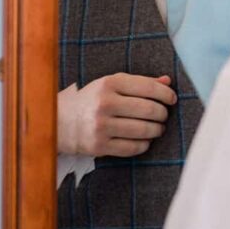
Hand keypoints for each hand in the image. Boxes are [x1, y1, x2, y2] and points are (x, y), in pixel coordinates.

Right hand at [57, 73, 176, 157]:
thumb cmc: (90, 101)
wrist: (57, 121)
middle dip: (162, 114)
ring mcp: (101, 126)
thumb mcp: (110, 85)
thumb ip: (139, 83)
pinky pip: (133, 147)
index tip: (172, 99)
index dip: (166, 94)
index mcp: (108, 84)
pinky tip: (144, 140)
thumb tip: (167, 81)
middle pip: (149, 110)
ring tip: (157, 128)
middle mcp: (105, 104)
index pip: (148, 87)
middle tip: (163, 115)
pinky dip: (144, 144)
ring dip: (157, 130)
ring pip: (144, 130)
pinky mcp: (99, 146)